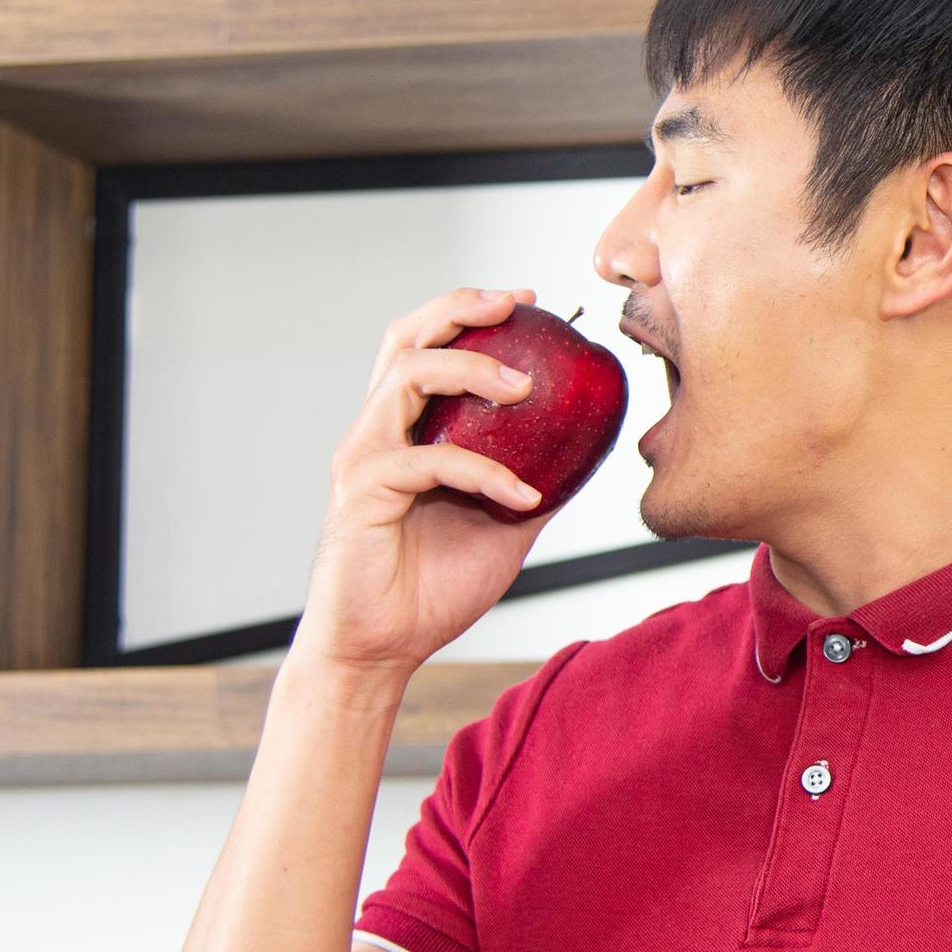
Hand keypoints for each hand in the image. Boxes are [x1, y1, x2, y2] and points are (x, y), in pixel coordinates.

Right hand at [293, 286, 551, 685]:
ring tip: (525, 387)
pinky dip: (483, 472)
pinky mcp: (361, 493)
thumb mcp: (506, 526)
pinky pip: (428, 462)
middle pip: (405, 339)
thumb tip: (591, 452)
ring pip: (407, 378)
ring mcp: (364, 458)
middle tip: (517, 306)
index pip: (426, 345)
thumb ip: (536, 482)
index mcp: (404, 430)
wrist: (380, 650)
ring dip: (471, 369)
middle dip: (462, 310)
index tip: (525, 301)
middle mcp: (376, 431)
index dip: (469, 313)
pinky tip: (524, 494)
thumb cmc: (430, 588)